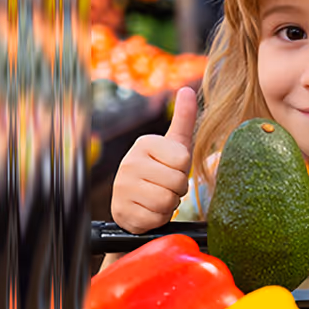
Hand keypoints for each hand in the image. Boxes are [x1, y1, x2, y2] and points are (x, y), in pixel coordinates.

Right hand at [111, 86, 197, 233]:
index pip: (183, 160)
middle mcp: (129, 163)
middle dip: (178, 189)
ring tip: (158, 197)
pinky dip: (158, 218)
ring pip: (166, 201)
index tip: (172, 169)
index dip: (184, 170)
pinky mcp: (122, 212)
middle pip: (177, 182)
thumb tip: (187, 89)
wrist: (136, 201)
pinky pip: (155, 218)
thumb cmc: (161, 169)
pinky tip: (149, 210)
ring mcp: (122, 188)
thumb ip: (183, 118)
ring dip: (169, 204)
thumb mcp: (175, 144)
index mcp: (144, 143)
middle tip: (166, 186)